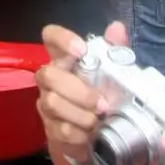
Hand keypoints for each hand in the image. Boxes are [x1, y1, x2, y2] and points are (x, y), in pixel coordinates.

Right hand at [35, 21, 129, 160]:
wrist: (94, 137)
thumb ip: (115, 50)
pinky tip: (91, 134)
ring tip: (99, 120)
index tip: (82, 50)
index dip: (62, 39)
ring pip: (52, 103)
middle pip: (48, 74)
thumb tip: (117, 28)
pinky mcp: (50, 128)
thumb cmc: (101, 96)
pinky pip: (60, 129)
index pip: (50, 37)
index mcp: (65, 59)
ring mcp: (47, 103)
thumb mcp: (113, 73)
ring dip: (80, 114)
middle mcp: (50, 78)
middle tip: (102, 104)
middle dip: (77, 90)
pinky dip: (79, 134)